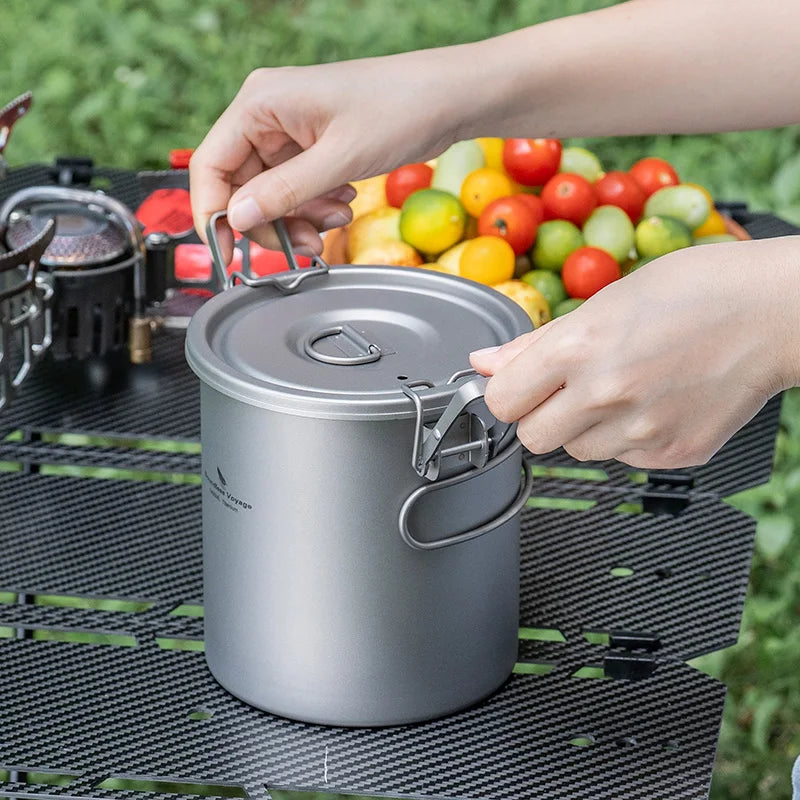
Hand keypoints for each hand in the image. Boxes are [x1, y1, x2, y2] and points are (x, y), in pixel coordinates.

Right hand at [189, 54, 462, 262]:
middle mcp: (268, 115)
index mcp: (260, 103)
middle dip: (273, 222)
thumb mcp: (340, 159)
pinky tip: (344, 202)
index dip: (213, 215)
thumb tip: (237, 219)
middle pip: (243, 187)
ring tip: (336, 220)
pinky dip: (316, 206)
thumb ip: (284, 192)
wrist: (449, 97)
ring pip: (273, 193)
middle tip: (304, 246)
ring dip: (300, 218)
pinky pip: (298, 188)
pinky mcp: (314, 146)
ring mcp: (291, 131)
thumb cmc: (400, 107)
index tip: (227, 255)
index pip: (211, 166)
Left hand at [470, 238, 799, 468]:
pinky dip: (627, 437)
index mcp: (580, 348)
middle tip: (571, 387)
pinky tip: (653, 402)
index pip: (501, 402)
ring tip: (623, 388)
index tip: (518, 387)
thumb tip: (485, 363)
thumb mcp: (605, 301)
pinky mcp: (673, 453)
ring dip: (585, 427)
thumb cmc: (696, 291)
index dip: (506, 394)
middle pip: (532, 437)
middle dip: (542, 415)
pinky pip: (622, 457)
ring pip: (576, 451)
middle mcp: (606, 394)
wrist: (775, 313)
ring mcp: (642, 430)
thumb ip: (536, 343)